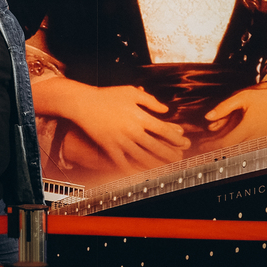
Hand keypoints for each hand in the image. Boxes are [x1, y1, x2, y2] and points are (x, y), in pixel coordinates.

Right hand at [55, 82, 189, 172]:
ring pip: (142, 157)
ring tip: (164, 168)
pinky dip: (131, 170)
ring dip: (155, 164)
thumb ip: (150, 101)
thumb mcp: (131, 92)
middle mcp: (132, 130)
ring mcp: (120, 140)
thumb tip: (165, 110)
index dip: (176, 138)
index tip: (183, 142)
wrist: (83, 103)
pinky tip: (139, 174)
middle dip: (170, 154)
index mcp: (139, 116)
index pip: (164, 130)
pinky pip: (122, 162)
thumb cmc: (107, 95)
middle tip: (179, 159)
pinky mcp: (109, 147)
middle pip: (156, 146)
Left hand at [202, 81, 266, 149]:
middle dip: (215, 152)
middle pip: (230, 152)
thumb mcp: (244, 97)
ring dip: (225, 152)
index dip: (211, 146)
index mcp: (248, 128)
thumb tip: (208, 117)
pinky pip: (249, 151)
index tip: (201, 145)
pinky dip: (237, 150)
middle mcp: (255, 138)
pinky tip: (231, 146)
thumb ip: (224, 107)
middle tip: (204, 148)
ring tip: (214, 147)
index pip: (224, 144)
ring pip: (239, 154)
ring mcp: (263, 142)